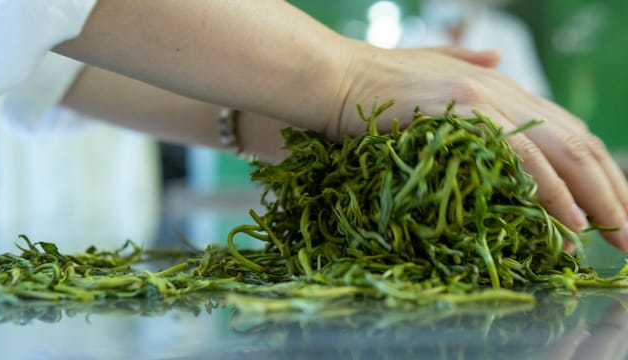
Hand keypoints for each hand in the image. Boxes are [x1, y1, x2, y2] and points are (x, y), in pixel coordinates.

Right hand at [329, 43, 627, 250]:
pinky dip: (550, 190)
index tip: (615, 212)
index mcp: (498, 85)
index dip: (599, 174)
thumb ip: (467, 61)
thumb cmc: (374, 84)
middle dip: (612, 193)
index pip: (567, 132)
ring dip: (596, 198)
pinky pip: (520, 157)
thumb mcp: (428, 68)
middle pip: (577, 143)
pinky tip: (570, 221)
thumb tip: (497, 57)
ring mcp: (484, 97)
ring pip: (560, 150)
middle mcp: (501, 87)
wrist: (333, 79)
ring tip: (616, 237)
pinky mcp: (463, 112)